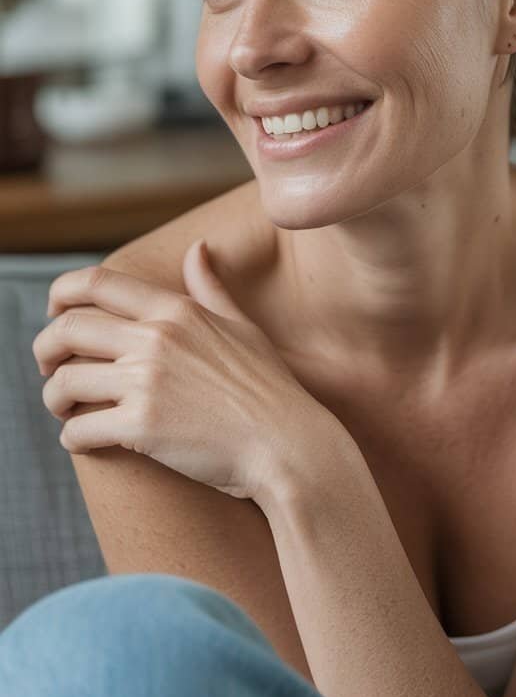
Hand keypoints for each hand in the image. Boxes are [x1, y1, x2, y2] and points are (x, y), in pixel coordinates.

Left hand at [32, 239, 351, 511]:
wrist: (289, 447)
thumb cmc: (271, 391)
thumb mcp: (243, 327)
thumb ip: (212, 288)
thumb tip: (198, 249)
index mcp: (177, 311)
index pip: (96, 283)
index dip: (60, 295)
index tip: (54, 315)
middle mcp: (157, 340)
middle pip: (67, 330)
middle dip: (45, 350)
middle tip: (50, 368)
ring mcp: (147, 383)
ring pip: (64, 383)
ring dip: (55, 399)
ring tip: (66, 410)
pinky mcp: (142, 428)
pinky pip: (79, 431)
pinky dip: (73, 439)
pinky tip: (84, 442)